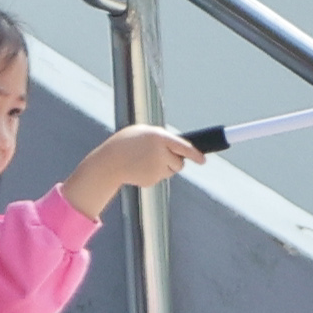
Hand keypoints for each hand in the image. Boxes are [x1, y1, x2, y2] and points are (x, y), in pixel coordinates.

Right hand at [62, 122, 199, 216]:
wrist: (108, 162)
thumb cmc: (125, 144)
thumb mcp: (142, 132)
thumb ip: (161, 138)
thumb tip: (178, 147)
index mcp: (159, 137)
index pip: (184, 147)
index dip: (196, 154)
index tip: (203, 160)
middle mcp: (160, 153)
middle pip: (179, 162)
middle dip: (174, 160)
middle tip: (160, 156)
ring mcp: (156, 169)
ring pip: (170, 171)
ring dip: (164, 167)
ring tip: (145, 160)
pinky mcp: (152, 180)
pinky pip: (160, 177)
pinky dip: (153, 174)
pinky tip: (140, 168)